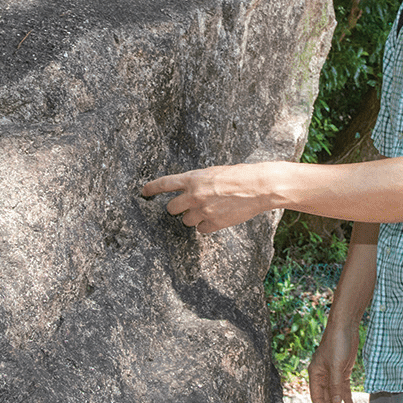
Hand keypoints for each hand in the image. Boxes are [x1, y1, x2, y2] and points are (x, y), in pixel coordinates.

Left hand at [139, 163, 275, 233]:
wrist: (258, 186)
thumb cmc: (239, 175)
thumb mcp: (214, 172)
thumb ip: (198, 182)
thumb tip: (188, 190)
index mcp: (193, 179)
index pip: (165, 183)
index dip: (151, 188)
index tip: (143, 192)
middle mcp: (194, 195)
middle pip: (171, 208)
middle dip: (177, 208)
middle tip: (188, 205)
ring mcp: (203, 210)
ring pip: (186, 221)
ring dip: (194, 217)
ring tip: (210, 209)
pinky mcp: (214, 223)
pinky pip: (201, 229)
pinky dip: (206, 225)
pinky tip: (217, 217)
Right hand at [307, 319, 360, 402]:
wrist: (345, 326)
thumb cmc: (338, 343)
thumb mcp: (337, 366)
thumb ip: (336, 385)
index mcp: (315, 374)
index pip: (317, 397)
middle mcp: (322, 375)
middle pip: (327, 398)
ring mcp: (332, 373)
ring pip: (335, 394)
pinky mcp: (342, 369)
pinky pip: (342, 387)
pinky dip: (346, 397)